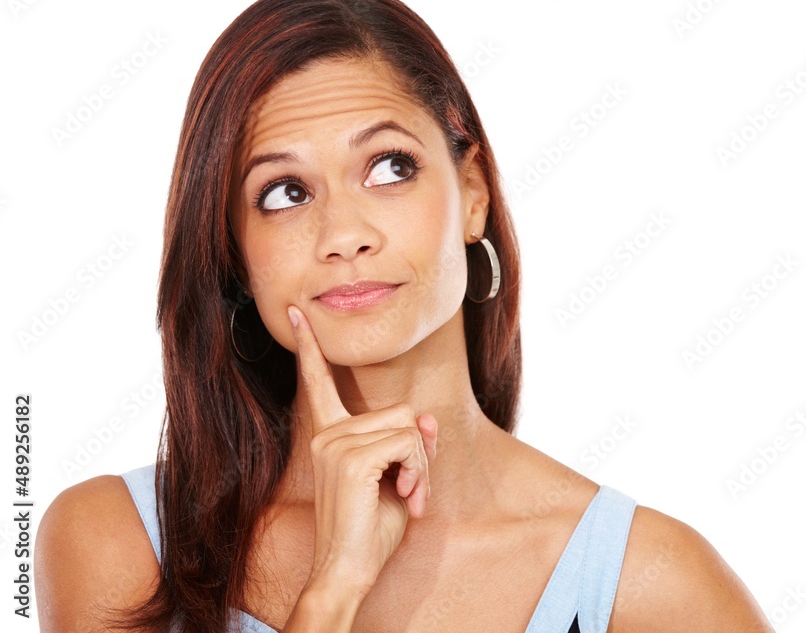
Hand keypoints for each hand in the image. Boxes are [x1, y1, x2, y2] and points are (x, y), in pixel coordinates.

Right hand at [286, 305, 436, 603]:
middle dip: (419, 451)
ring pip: (409, 427)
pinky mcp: (350, 459)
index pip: (320, 384)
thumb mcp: (400, 478)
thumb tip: (426, 418)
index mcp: (330, 435)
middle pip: (401, 411)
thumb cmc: (370, 530)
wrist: (348, 571)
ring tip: (406, 495)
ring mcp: (335, 444)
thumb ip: (412, 444)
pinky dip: (419, 472)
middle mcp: (327, 434)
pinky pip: (408, 444)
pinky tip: (404, 498)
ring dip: (421, 465)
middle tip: (410, 489)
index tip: (298, 315)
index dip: (310, 349)